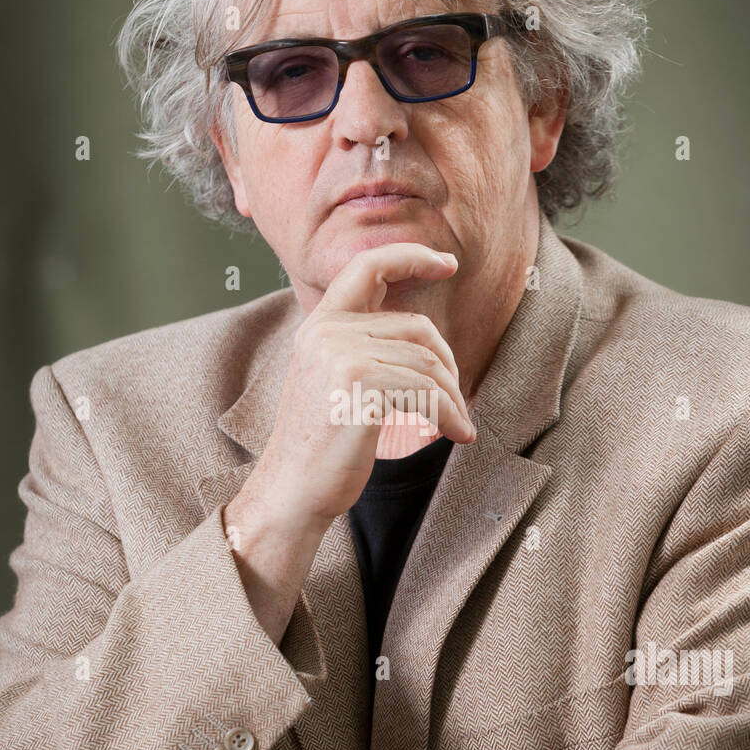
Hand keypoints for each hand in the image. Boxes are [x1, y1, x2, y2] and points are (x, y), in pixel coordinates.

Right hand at [245, 241, 475, 531]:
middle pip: (417, 327)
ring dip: (452, 399)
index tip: (446, 262)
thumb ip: (365, 349)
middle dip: (448, 365)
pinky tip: (456, 435)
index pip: (367, 267)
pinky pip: (427, 391)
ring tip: (456, 425)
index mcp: (320, 325)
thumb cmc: (322, 447)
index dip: (410, 257)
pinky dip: (450, 415)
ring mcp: (341, 353)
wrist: (292, 492)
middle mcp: (327, 331)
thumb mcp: (336, 383)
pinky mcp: (359, 383)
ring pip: (428, 363)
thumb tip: (428, 340)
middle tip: (455, 402)